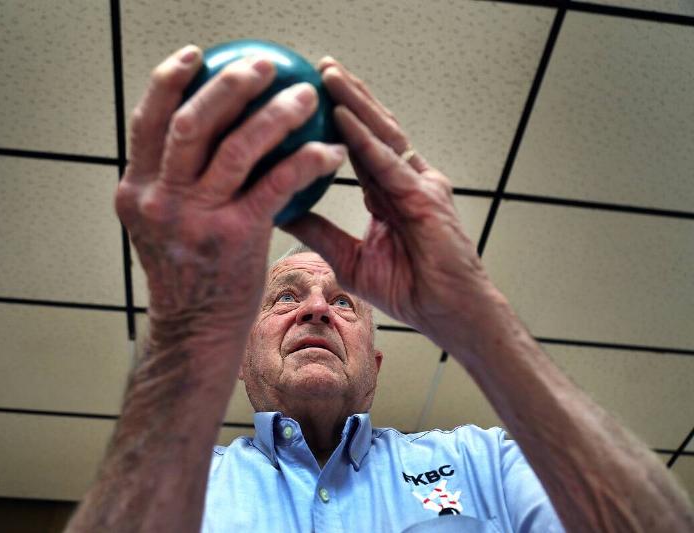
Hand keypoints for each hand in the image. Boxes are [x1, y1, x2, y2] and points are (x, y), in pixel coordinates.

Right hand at [116, 45, 346, 345]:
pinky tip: (329, 152)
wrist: (195, 330)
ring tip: (304, 96)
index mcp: (134, 190)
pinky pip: (276, 184)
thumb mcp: (160, 225)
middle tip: (263, 64)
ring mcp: (194, 219)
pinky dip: (305, 161)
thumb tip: (191, 134)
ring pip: (237, 147)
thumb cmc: (187, 273)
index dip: (169, 80)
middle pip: (191, 123)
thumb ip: (167, 183)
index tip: (195, 54)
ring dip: (276, 114)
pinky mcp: (234, 238)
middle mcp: (157, 200)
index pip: (147, 121)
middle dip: (228, 84)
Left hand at [283, 57, 499, 358]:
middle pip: (372, 128)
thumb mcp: (347, 258)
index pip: (358, 146)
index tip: (309, 96)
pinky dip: (365, 139)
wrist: (445, 314)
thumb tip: (276, 210)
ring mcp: (419, 183)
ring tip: (327, 74)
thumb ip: (317, 230)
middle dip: (347, 95)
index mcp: (388, 192)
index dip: (337, 119)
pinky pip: (389, 162)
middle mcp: (405, 179)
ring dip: (354, 102)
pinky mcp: (426, 196)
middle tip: (317, 67)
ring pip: (382, 133)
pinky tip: (342, 116)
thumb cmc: (406, 290)